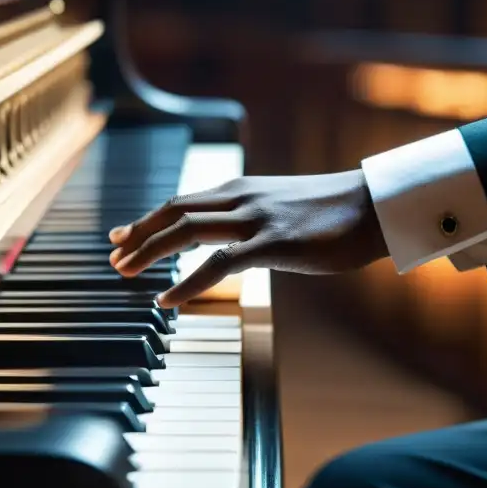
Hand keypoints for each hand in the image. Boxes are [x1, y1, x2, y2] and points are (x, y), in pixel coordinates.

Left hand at [108, 170, 387, 306]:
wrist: (373, 206)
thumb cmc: (333, 213)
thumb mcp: (283, 208)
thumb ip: (254, 218)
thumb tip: (233, 239)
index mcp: (241, 189)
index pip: (181, 200)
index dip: (147, 218)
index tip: (121, 234)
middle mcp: (241, 197)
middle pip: (174, 210)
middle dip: (138, 232)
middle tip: (112, 254)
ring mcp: (256, 218)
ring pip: (187, 229)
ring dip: (150, 250)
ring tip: (126, 272)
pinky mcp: (273, 242)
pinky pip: (219, 263)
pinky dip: (187, 281)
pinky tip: (167, 298)